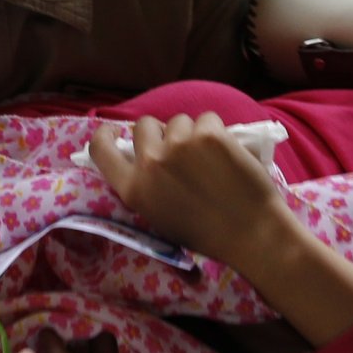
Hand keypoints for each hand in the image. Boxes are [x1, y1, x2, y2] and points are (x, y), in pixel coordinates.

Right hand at [87, 112, 291, 269]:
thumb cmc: (206, 233)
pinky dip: (217, 132)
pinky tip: (227, 154)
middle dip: (160, 132)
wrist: (251, 233)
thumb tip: (142, 155)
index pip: (100, 149)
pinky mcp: (208, 135)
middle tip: (180, 149)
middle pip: (144, 125)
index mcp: (133, 188)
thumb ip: (144, 185)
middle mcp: (150, 163)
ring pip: (179, 121)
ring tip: (210, 159)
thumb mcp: (158, 215)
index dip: (106, 134)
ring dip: (192, 133)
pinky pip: (207, 119)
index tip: (115, 130)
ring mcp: (179, 146)